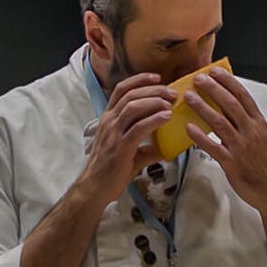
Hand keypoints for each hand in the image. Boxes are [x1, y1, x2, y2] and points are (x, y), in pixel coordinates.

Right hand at [77, 72, 173, 206]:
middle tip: (171, 92)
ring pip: (133, 107)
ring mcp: (113, 134)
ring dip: (154, 101)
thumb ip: (146, 147)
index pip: (121, 90)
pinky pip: (138, 127)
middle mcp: (109, 122)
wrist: (95, 188)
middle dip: (153, 90)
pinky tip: (167, 117)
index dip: (139, 80)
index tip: (157, 78)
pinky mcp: (120, 147)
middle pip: (130, 95)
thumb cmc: (110, 171)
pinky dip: (154, 119)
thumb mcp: (129, 153)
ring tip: (170, 102)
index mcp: (108, 119)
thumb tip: (165, 148)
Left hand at [183, 68, 266, 214]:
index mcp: (258, 123)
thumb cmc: (263, 160)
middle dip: (213, 89)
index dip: (228, 82)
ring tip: (188, 97)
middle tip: (198, 78)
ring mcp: (241, 146)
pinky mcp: (231, 162)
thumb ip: (244, 120)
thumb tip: (226, 104)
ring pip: (220, 123)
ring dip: (203, 108)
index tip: (214, 71)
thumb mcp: (259, 135)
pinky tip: (188, 128)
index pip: (243, 96)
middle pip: (231, 105)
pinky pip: (213, 147)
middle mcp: (250, 131)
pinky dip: (200, 137)